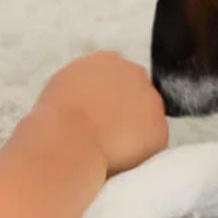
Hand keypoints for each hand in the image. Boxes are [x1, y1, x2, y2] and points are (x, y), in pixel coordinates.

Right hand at [35, 50, 167, 174]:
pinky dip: (140, 151)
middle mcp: (133, 74)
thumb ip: (84, 84)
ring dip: (134, 130)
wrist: (69, 139)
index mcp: (106, 61)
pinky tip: (120, 156)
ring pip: (147, 117)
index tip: (99, 110)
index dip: (108, 95)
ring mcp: (151, 101)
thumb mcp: (62, 86)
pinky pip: (153, 141)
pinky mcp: (160, 129)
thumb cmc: (57, 117)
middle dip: (126, 110)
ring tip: (109, 146)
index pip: (115, 75)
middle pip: (136, 92)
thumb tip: (88, 96)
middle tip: (105, 130)